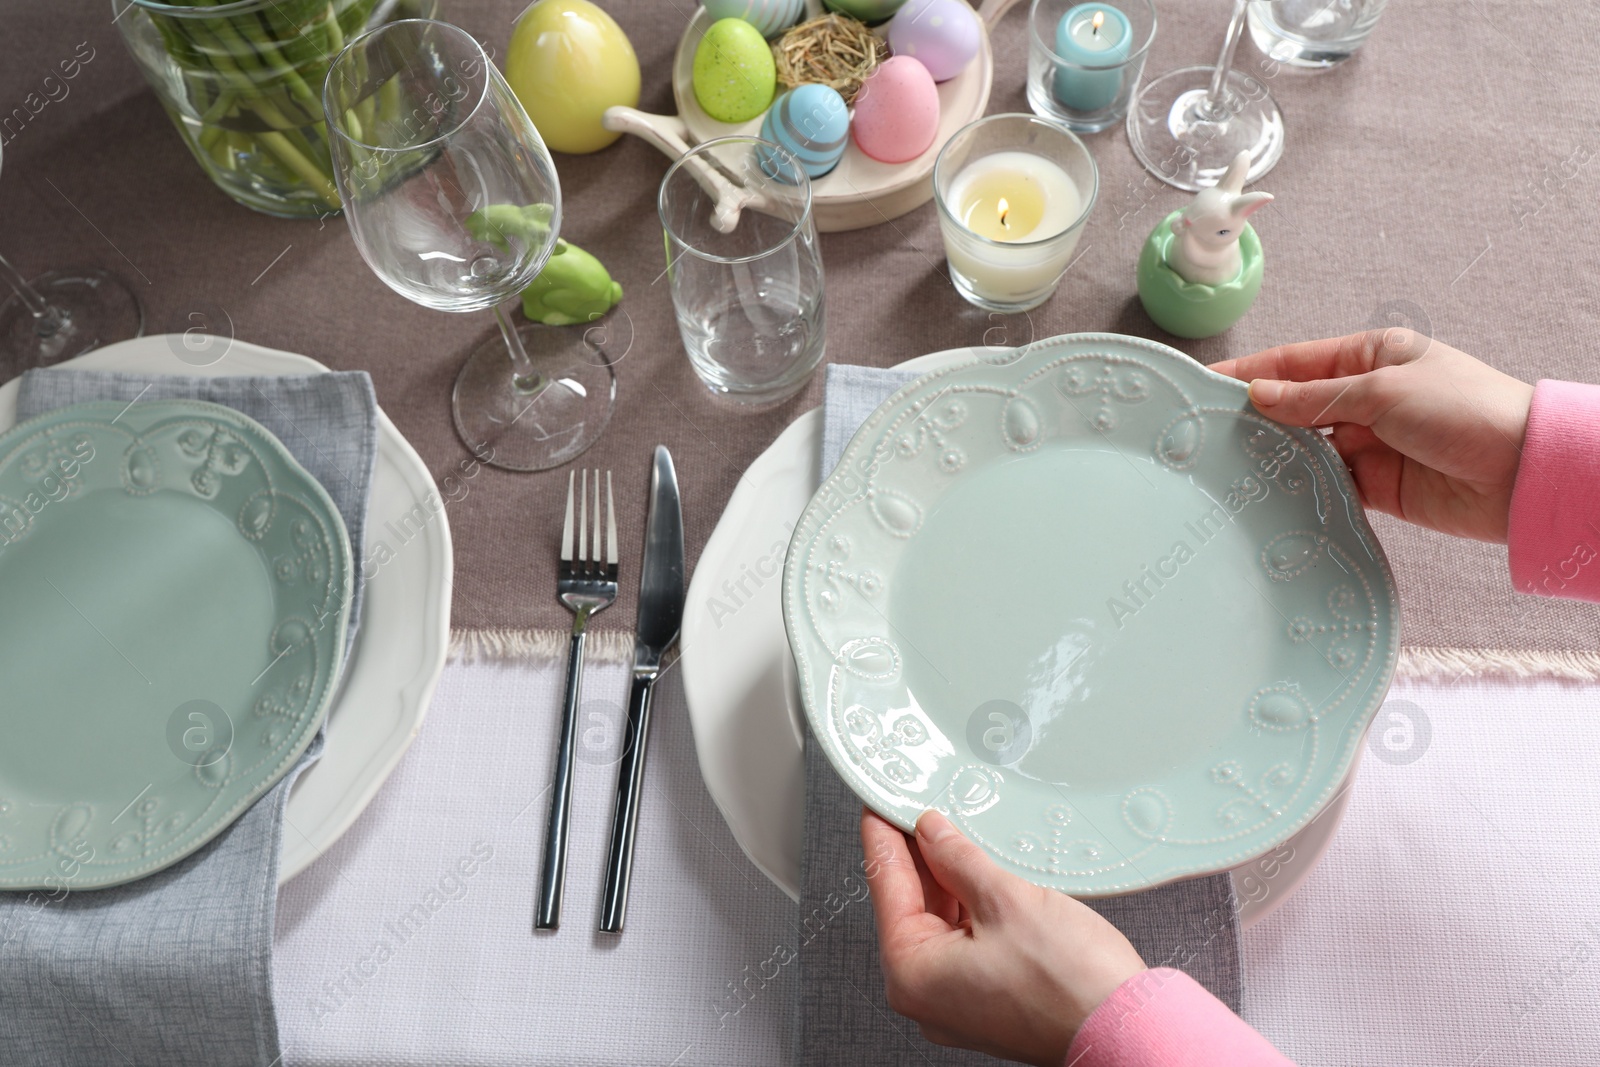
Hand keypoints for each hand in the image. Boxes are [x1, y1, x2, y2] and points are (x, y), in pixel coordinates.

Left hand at [861, 808, 1144, 1065]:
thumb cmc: (1072, 986)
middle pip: (909, 905)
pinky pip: (964, 941)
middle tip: (920, 807)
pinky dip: (969, 905)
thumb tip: (931, 832)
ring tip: (956, 833)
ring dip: (947, 879)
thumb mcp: (1005, 899)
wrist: (1128, 1030)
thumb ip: (957, 858)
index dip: (883, 836)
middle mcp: (926, 996)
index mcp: (912, 974)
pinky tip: (979, 873)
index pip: (886, 885)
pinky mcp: (986, 999)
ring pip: (939, 922)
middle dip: (918, 855)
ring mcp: (956, 1001)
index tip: (880, 803)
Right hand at [1210, 328, 1533, 541]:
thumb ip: (1315, 398)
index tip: (1204, 383)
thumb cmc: (1464, 410)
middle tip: (1205, 434)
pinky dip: (1302, 491)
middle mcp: (1366, 397)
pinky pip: (1326, 486)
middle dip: (1255, 419)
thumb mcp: (1383, 390)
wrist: (1521, 473)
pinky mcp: (1376, 486)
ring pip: (1306, 449)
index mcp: (1372, 355)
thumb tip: (1259, 396)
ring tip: (1230, 468)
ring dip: (1277, 458)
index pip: (1295, 361)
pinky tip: (1271, 497)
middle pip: (1295, 407)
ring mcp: (1370, 443)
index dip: (1249, 372)